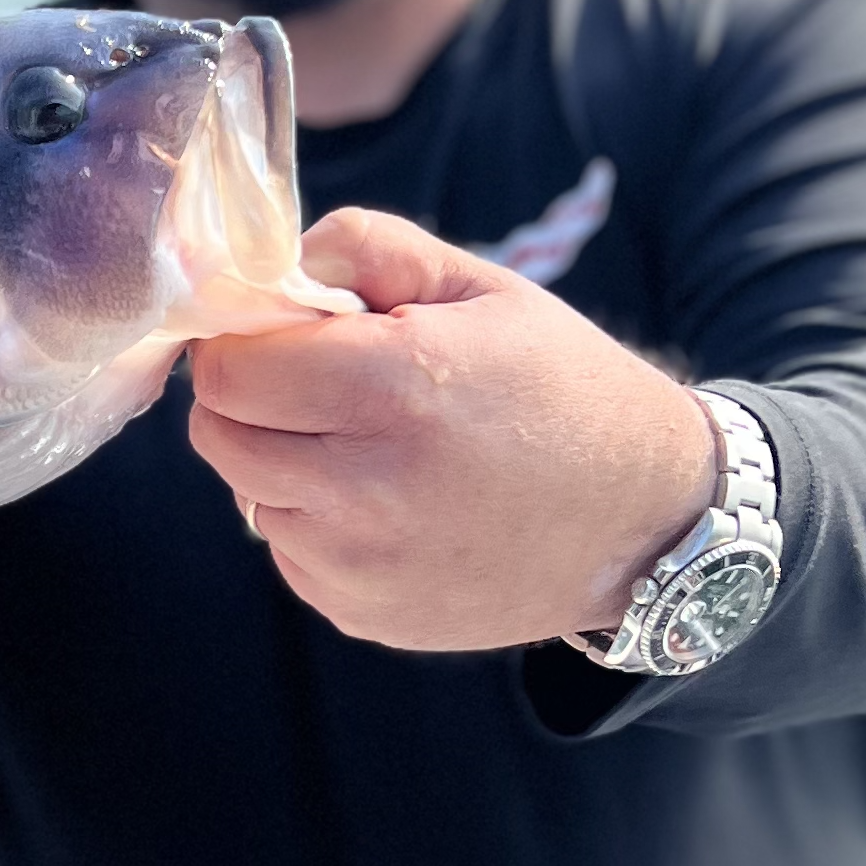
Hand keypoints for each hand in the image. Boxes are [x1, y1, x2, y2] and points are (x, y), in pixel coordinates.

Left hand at [185, 209, 718, 652]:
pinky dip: (316, 523)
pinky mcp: (364, 614)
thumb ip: (369, 250)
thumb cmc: (562, 388)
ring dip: (283, 463)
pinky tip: (391, 503)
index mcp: (391, 387)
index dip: (244, 340)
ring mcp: (361, 564)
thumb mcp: (480, 288)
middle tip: (317, 385)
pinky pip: (291, 553)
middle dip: (251, 399)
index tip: (284, 333)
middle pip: (220, 434)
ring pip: (249, 495)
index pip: (228, 367)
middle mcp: (365, 487)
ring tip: (371, 444)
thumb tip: (276, 262)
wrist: (645, 519)